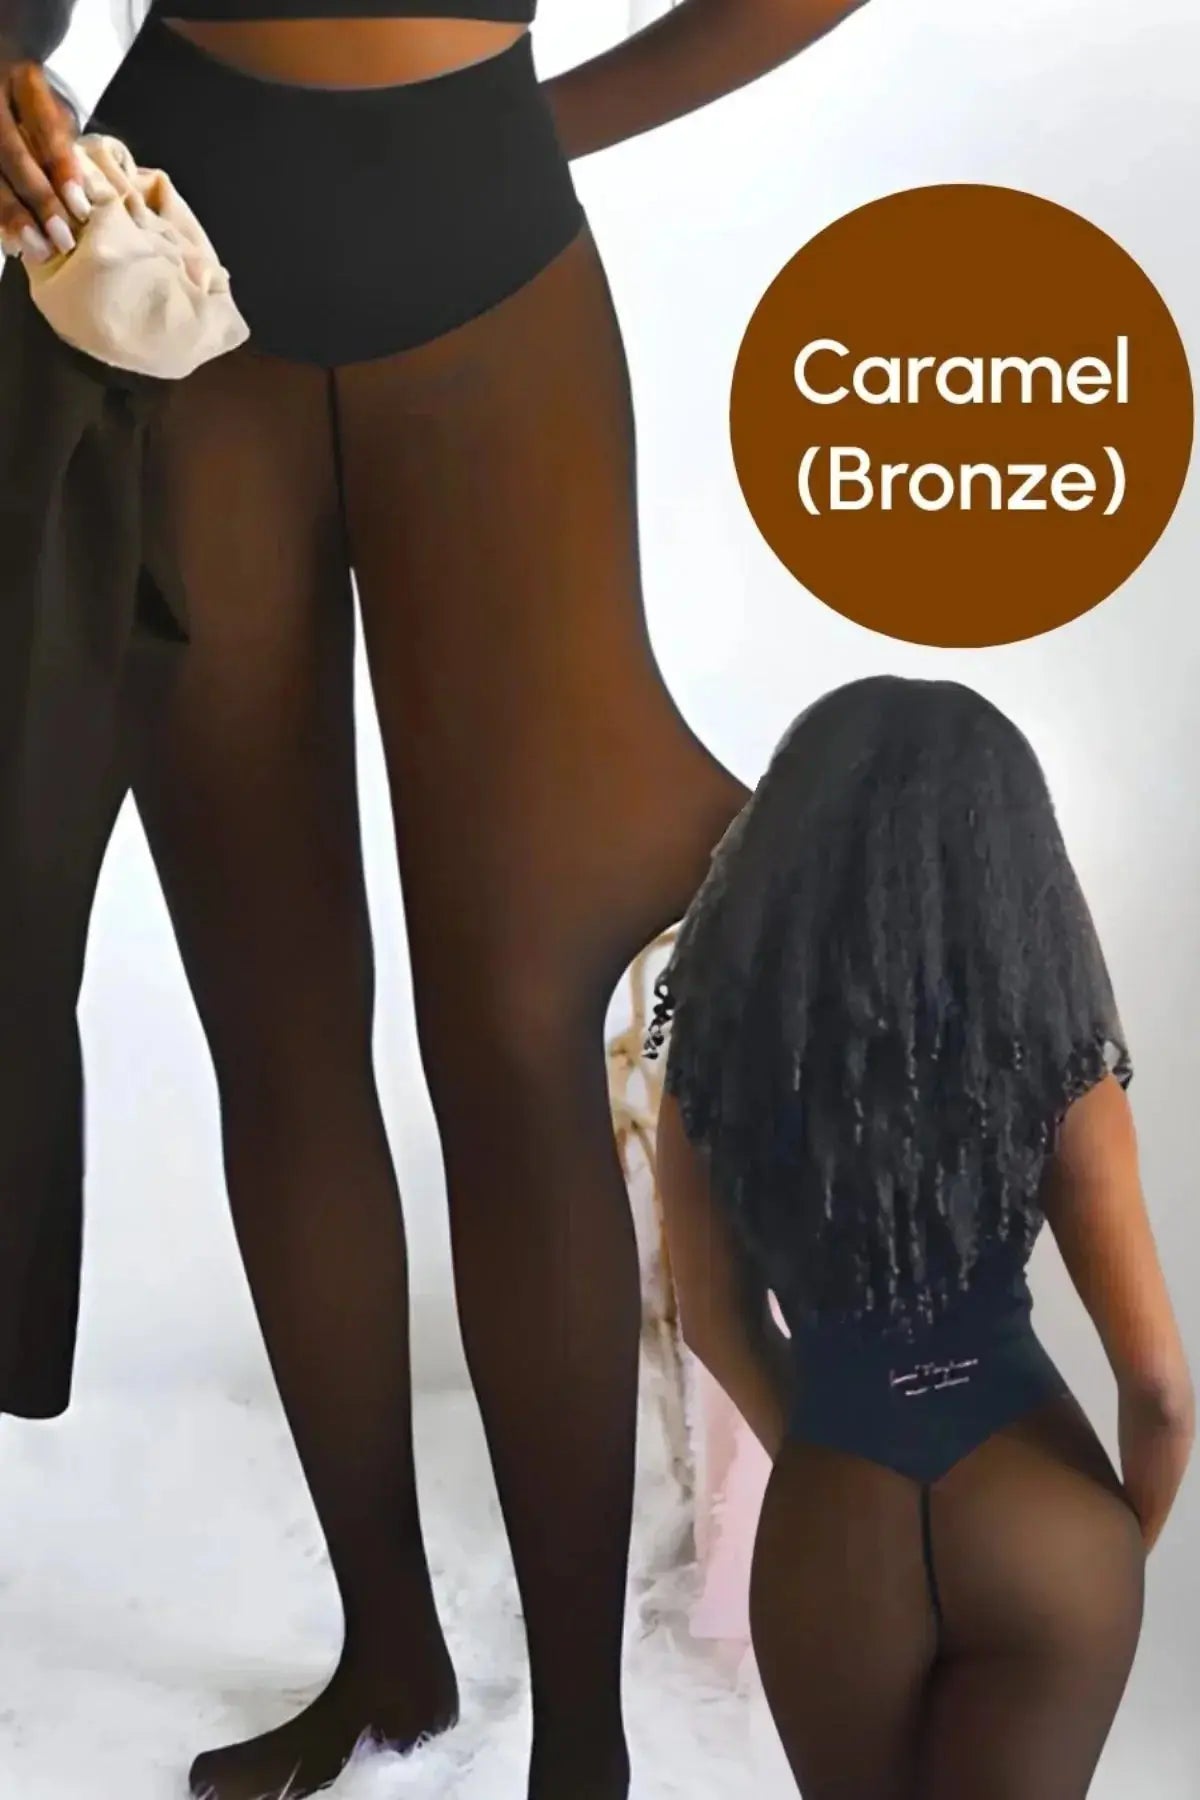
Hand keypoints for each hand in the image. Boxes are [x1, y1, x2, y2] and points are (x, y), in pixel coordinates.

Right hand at [0, 57, 88, 261]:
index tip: (80, 208)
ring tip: (35, 249)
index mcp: (22, 76)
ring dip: (10, 215)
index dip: (62, 170)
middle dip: (38, 199)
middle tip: (62, 239)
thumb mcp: (51, 106)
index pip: (45, 126)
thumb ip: (61, 143)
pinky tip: (8, 242)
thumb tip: (80, 196)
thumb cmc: (32, 98)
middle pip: (10, 152)